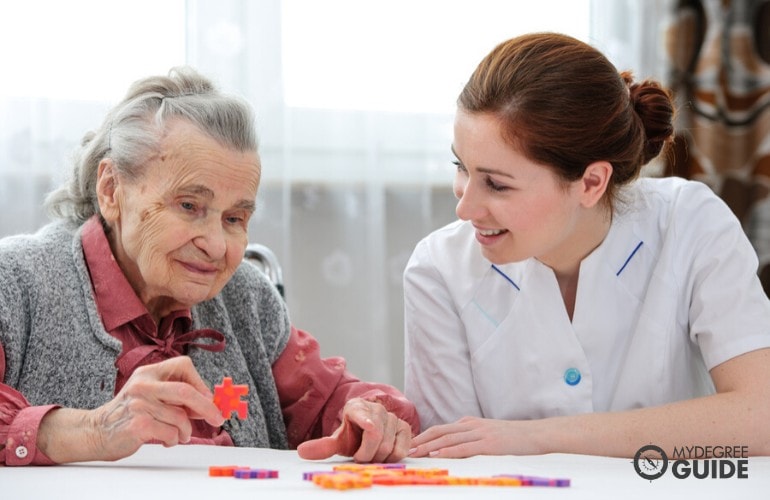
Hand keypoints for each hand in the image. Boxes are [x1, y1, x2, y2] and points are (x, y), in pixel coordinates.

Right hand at [39, 356, 224, 462]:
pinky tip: (165, 440)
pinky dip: (174, 440)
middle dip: (207, 407)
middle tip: (218, 418)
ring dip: (186, 431)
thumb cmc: (128, 414)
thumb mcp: (149, 394)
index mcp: (148, 373)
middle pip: (186, 392)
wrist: (95, 432)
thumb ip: (174, 395)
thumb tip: (209, 402)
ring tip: (179, 435)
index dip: (200, 382)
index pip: (183, 365)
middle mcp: (143, 385)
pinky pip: (171, 433)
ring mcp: (139, 404)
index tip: (208, 398)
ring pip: (180, 418)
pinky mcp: (138, 424)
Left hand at [297, 398, 411, 462]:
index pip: (361, 413)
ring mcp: (393, 417)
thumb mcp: (337, 441)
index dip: (365, 420)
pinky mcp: (405, 427)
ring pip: (388, 445)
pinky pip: (402, 449)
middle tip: (361, 456)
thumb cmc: (352, 436)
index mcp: (356, 407)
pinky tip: (385, 454)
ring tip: (372, 454)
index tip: (368, 426)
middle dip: (367, 454)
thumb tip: (302, 451)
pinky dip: (393, 457)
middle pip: (376, 437)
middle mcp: (376, 408)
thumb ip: (322, 446)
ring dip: (379, 457)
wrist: (367, 433)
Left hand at [409, 416, 539, 457]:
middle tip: (405, 448)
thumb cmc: (513, 438)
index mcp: (470, 423)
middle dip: (421, 440)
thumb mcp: (488, 433)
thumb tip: (452, 445)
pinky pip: (464, 447)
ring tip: (415, 452)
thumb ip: (470, 436)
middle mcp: (472, 425)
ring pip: (448, 439)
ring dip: (429, 446)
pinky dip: (448, 450)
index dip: (423, 436)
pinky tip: (437, 454)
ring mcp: (480, 433)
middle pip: (440, 431)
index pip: (441, 428)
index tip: (410, 444)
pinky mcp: (489, 444)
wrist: (537, 434)